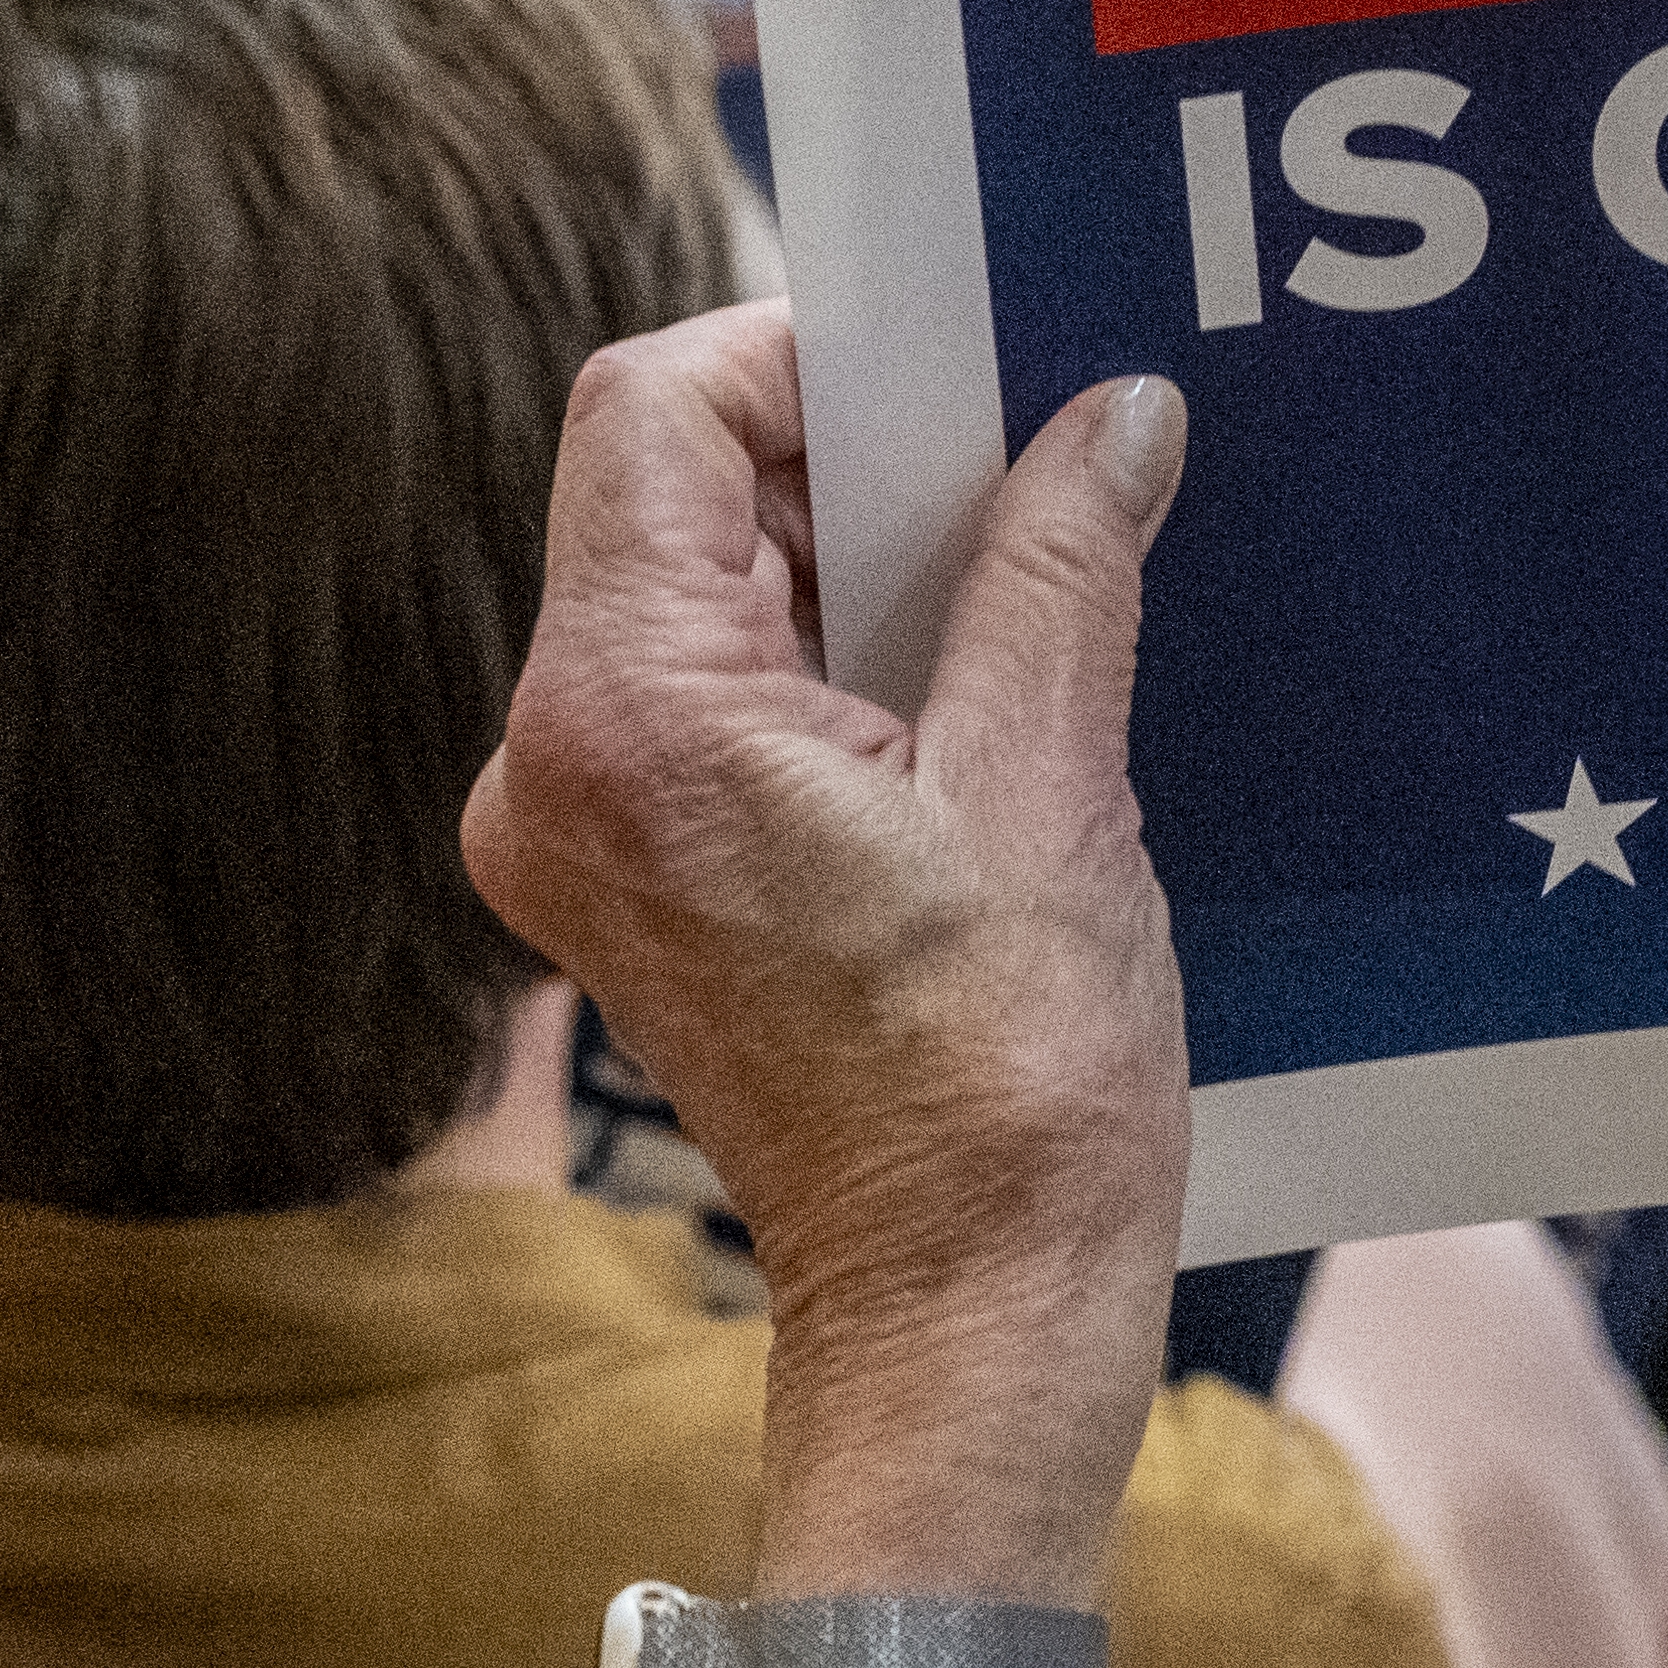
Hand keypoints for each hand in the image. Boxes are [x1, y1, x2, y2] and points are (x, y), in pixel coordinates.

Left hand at [464, 309, 1193, 1612]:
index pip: (658, 410)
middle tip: (1024, 465)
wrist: (962, 1314)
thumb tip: (1113, 413)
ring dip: (849, 562)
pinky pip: (710, 697)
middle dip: (850, 461)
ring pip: (695, 591)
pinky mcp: (629, 885)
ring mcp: (577, 833)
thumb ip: (1056, 565)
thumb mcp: (1051, 783)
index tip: (957, 372)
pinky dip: (829, 658)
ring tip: (1018, 584)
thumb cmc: (1002, 1089)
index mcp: (628, 716)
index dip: (805, 353)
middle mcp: (554, 764)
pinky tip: (969, 689)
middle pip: (670, 495)